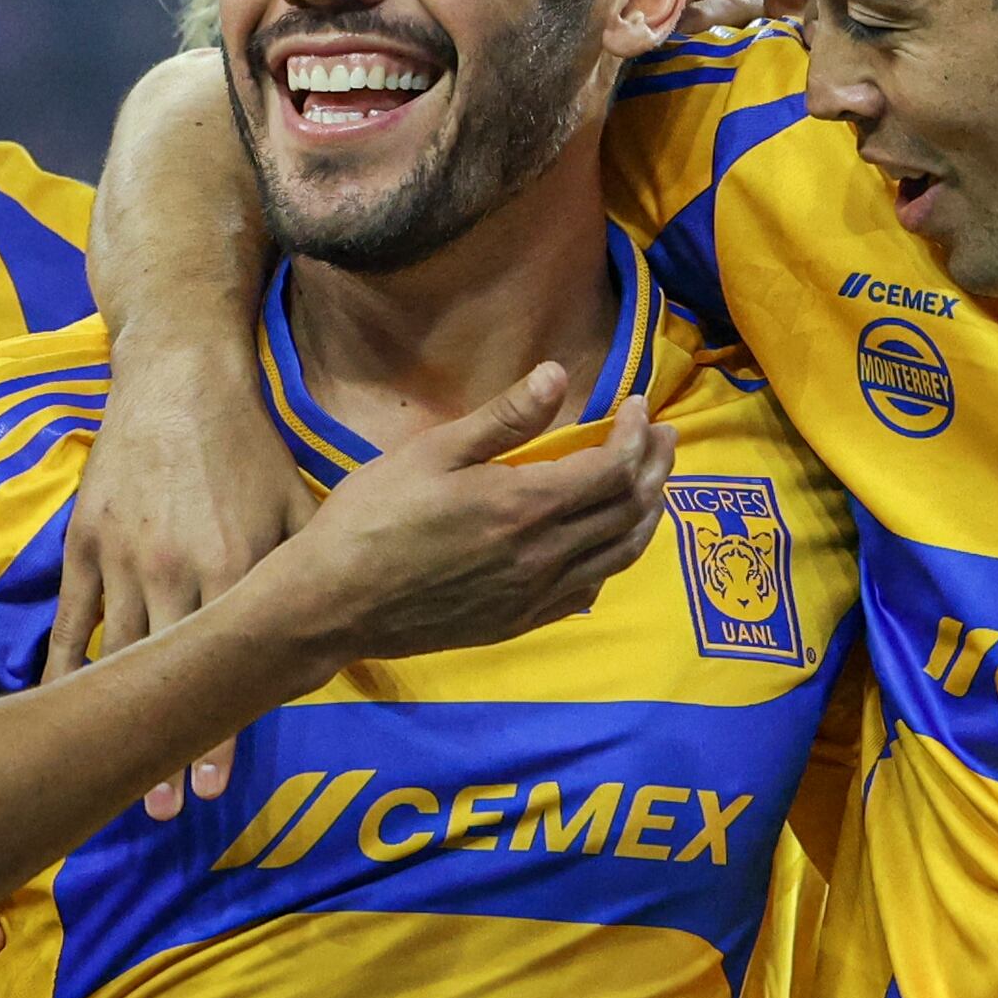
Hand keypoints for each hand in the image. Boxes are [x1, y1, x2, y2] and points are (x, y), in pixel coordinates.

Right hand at [44, 376, 323, 818]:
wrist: (177, 377)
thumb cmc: (249, 445)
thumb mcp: (295, 503)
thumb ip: (311, 570)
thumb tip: (350, 630)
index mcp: (230, 565)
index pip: (226, 664)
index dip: (219, 728)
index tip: (215, 788)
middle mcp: (171, 570)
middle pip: (166, 673)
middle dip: (165, 743)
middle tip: (164, 808)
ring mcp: (121, 558)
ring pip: (114, 654)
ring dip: (112, 716)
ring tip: (108, 772)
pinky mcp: (84, 542)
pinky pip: (69, 616)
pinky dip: (59, 665)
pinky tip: (53, 707)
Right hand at [264, 362, 673, 665]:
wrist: (333, 604)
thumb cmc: (371, 518)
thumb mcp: (432, 453)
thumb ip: (503, 419)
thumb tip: (558, 374)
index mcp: (523, 506)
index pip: (612, 468)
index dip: (636, 435)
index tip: (639, 405)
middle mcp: (542, 556)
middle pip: (628, 511)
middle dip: (655, 468)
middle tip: (665, 436)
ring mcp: (534, 595)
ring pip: (618, 556)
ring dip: (646, 516)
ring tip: (654, 485)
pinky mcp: (517, 623)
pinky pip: (587, 592)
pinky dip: (611, 561)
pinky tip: (607, 545)